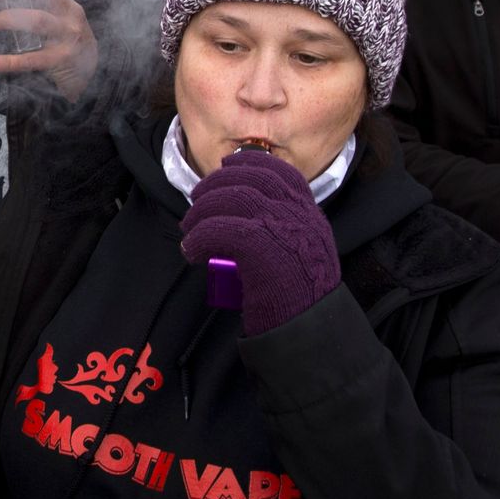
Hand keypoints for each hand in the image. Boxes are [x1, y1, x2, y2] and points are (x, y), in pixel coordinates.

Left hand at [0, 0, 98, 103]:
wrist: (92, 73)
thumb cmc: (65, 39)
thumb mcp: (57, 14)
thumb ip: (37, 1)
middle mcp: (68, 11)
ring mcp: (68, 35)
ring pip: (39, 20)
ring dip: (10, 18)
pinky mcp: (62, 59)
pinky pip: (32, 59)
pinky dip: (7, 61)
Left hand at [179, 149, 339, 333]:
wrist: (309, 335)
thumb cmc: (294, 301)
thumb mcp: (296, 255)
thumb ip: (277, 230)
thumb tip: (233, 214)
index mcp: (310, 216)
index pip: (282, 172)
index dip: (250, 163)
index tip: (226, 167)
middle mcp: (302, 217)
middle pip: (254, 178)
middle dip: (218, 182)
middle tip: (196, 199)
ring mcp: (287, 231)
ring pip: (236, 198)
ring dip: (203, 210)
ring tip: (189, 229)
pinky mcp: (267, 250)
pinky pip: (223, 228)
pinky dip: (200, 236)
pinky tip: (192, 250)